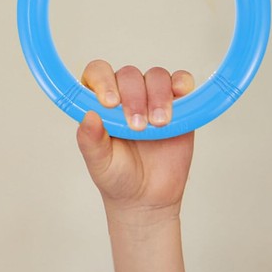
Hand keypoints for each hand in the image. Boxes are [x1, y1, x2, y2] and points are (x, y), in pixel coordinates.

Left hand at [76, 60, 194, 219]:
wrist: (147, 198)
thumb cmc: (117, 175)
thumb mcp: (99, 161)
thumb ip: (90, 140)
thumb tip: (89, 116)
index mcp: (99, 100)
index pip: (98, 73)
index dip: (103, 81)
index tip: (111, 103)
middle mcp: (124, 93)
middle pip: (129, 75)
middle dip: (134, 98)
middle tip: (138, 127)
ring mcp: (152, 96)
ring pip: (156, 77)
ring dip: (158, 97)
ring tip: (158, 124)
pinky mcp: (178, 105)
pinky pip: (181, 82)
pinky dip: (183, 82)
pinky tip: (181, 93)